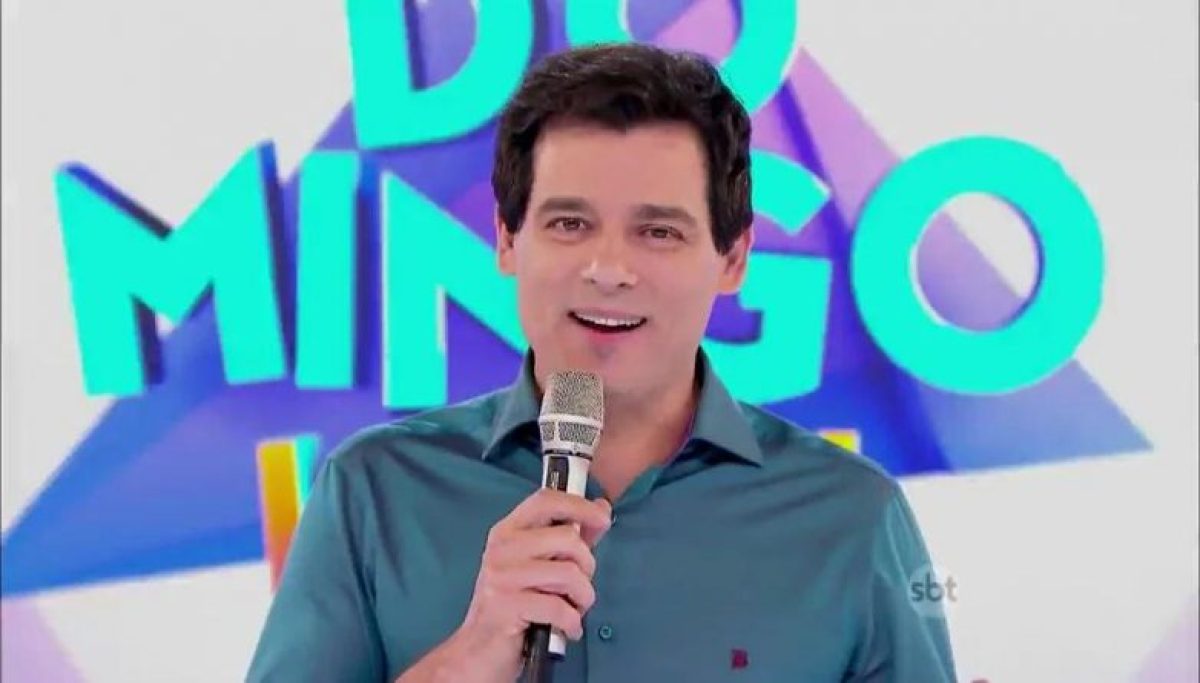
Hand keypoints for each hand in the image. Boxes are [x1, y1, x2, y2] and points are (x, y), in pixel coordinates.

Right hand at [399, 489, 611, 682]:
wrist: (479, 650)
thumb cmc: (515, 604)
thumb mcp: (539, 565)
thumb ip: (569, 537)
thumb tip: (601, 508)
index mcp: (507, 531)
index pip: (546, 501)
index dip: (579, 505)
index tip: (602, 518)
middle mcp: (501, 548)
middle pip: (567, 538)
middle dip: (587, 566)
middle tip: (578, 586)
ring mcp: (502, 576)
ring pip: (570, 573)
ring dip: (583, 598)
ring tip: (573, 609)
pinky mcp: (506, 606)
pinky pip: (561, 608)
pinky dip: (572, 622)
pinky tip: (567, 628)